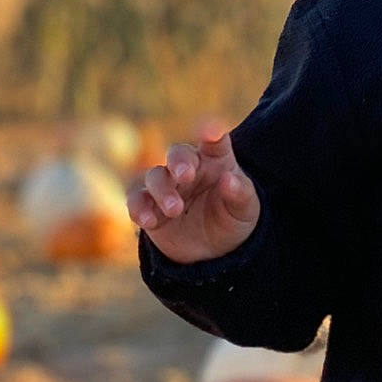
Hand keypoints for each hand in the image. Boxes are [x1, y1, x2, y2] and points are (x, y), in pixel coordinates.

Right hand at [127, 120, 259, 263]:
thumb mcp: (245, 209)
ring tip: (175, 210)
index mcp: (216, 160)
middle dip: (179, 162)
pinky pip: (137, 201)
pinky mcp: (148, 206)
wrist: (212, 249)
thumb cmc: (231, 219)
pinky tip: (148, 221)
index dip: (212, 132)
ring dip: (162, 191)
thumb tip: (230, 179)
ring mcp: (166, 185)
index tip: (212, 131)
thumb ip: (240, 193)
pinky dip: (139, 208)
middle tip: (186, 176)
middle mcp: (188, 167)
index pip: (215, 142)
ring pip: (155, 176)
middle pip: (178, 154)